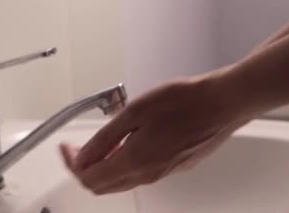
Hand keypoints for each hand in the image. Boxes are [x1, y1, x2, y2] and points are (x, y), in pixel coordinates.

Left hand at [60, 70, 252, 194]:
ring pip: (123, 181)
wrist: (222, 103)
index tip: (67, 148)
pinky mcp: (176, 166)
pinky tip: (128, 142)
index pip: (89, 178)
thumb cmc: (185, 102)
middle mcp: (149, 174)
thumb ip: (105, 138)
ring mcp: (164, 173)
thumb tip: (83, 155)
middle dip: (85, 168)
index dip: (71, 164)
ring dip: (105, 166)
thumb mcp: (135, 112)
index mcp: (134, 162)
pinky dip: (125, 163)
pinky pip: (142, 173)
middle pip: (104, 186)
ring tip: (101, 143)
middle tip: (79, 148)